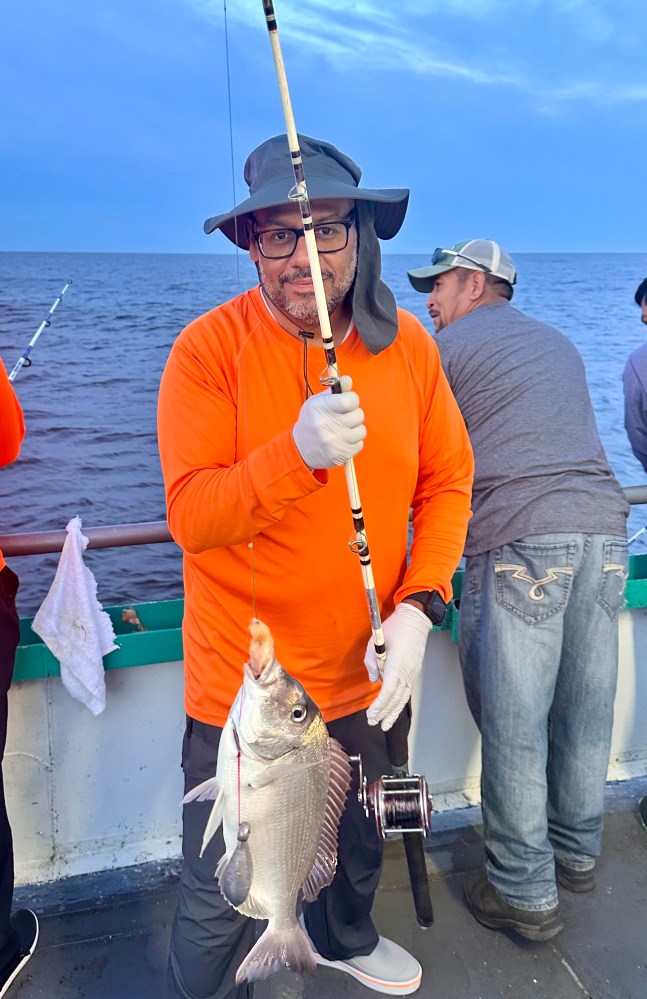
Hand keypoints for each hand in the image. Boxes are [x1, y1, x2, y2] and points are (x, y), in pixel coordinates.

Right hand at [292, 375, 365, 469]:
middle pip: (358, 415)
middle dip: (354, 415)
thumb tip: (348, 380)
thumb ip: (335, 391)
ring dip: (355, 429)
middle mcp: (326, 425)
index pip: (350, 400)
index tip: (348, 402)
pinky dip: (354, 442)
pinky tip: (342, 440)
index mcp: (320, 408)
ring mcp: (333, 441)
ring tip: (343, 429)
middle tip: (344, 417)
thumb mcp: (318, 402)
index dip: (353, 399)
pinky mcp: (339, 454)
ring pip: (361, 431)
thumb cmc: (312, 421)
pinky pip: (359, 444)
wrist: (300, 448)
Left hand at [365, 602, 431, 731]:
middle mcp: (407, 671)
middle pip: (396, 698)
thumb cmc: (395, 628)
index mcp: (397, 664)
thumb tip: (374, 680)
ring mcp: (412, 672)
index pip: (388, 690)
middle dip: (385, 713)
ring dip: (393, 712)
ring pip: (403, 697)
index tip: (371, 715)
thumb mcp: (375, 640)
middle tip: (374, 723)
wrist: (415, 620)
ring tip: (385, 724)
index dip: (379, 705)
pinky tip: (394, 709)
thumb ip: (371, 661)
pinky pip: (407, 691)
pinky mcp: (414, 671)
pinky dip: (400, 702)